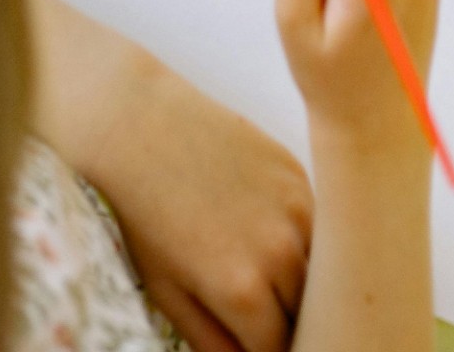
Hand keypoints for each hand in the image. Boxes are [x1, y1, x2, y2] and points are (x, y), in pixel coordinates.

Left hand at [29, 0, 310, 351]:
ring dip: (299, 278)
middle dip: (285, 318)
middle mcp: (279, 250)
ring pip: (319, 267)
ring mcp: (293, 204)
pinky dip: (300, 236)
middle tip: (255, 309)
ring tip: (262, 269)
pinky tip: (264, 227)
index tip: (252, 339)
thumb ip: (213, 340)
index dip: (265, 349)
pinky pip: (315, 222)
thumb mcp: (165, 293)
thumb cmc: (139, 213)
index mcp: (243, 290)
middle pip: (306, 310)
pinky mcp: (295, 170)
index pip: (280, 347)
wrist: (133, 123)